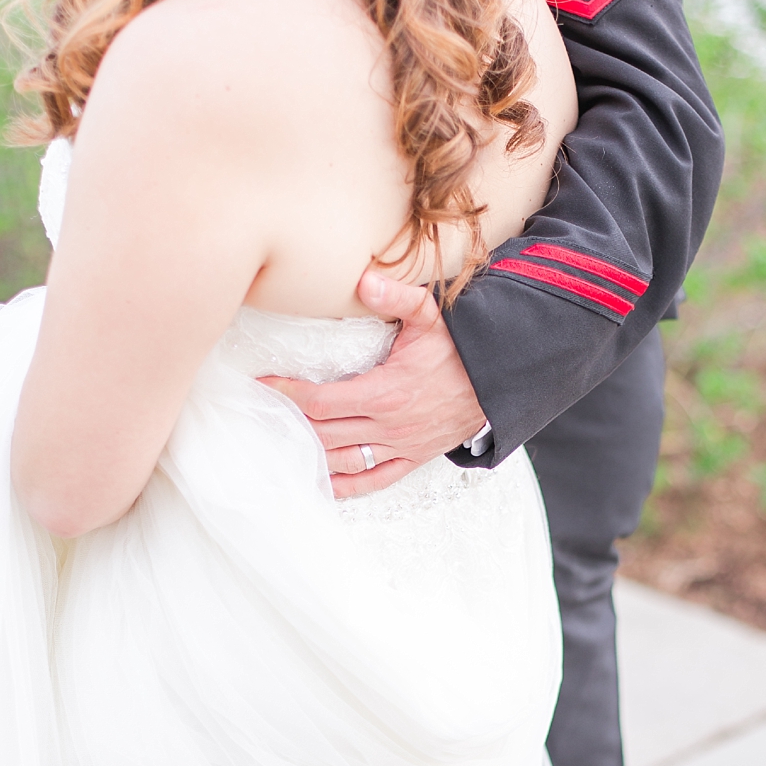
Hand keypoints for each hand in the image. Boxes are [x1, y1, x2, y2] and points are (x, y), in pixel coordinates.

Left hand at [258, 269, 488, 498]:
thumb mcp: (431, 316)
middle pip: (325, 432)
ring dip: (311, 454)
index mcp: (387, 391)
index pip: (322, 400)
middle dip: (291, 423)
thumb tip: (363, 280)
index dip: (288, 394)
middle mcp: (390, 424)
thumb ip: (397, 296)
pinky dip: (345, 485)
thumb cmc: (461, 348)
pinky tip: (321, 483)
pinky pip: (374, 479)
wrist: (502, 381)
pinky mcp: (413, 458)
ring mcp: (401, 445)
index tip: (264, 385)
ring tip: (283, 442)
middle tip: (266, 413)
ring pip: (343, 459)